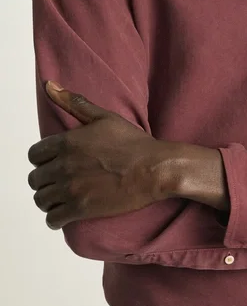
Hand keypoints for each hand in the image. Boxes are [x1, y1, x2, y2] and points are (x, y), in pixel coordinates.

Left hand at [27, 81, 171, 229]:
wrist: (153, 169)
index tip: (53, 163)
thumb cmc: (132, 143)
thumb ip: (74, 103)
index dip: (42, 160)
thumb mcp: (104, 117)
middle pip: (35, 179)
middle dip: (45, 180)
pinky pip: (53, 219)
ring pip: (41, 200)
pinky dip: (55, 218)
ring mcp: (70, 189)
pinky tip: (64, 213)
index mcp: (66, 142)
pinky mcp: (80, 209)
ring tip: (60, 198)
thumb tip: (49, 86)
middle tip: (59, 181)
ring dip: (48, 199)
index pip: (34, 155)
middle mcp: (63, 166)